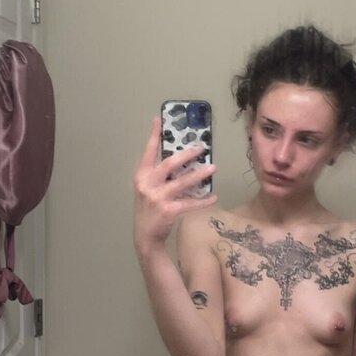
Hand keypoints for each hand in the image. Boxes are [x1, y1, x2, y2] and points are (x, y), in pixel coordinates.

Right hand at [133, 115, 216, 253]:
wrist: (145, 235)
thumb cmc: (149, 209)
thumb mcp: (147, 189)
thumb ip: (159, 175)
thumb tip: (180, 160)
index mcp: (141, 176)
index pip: (148, 152)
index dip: (153, 135)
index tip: (158, 119)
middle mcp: (147, 184)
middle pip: (169, 164)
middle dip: (186, 154)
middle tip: (201, 148)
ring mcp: (158, 197)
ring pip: (183, 182)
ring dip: (199, 175)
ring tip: (213, 168)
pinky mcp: (168, 210)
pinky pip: (190, 202)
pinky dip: (203, 200)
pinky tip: (213, 197)